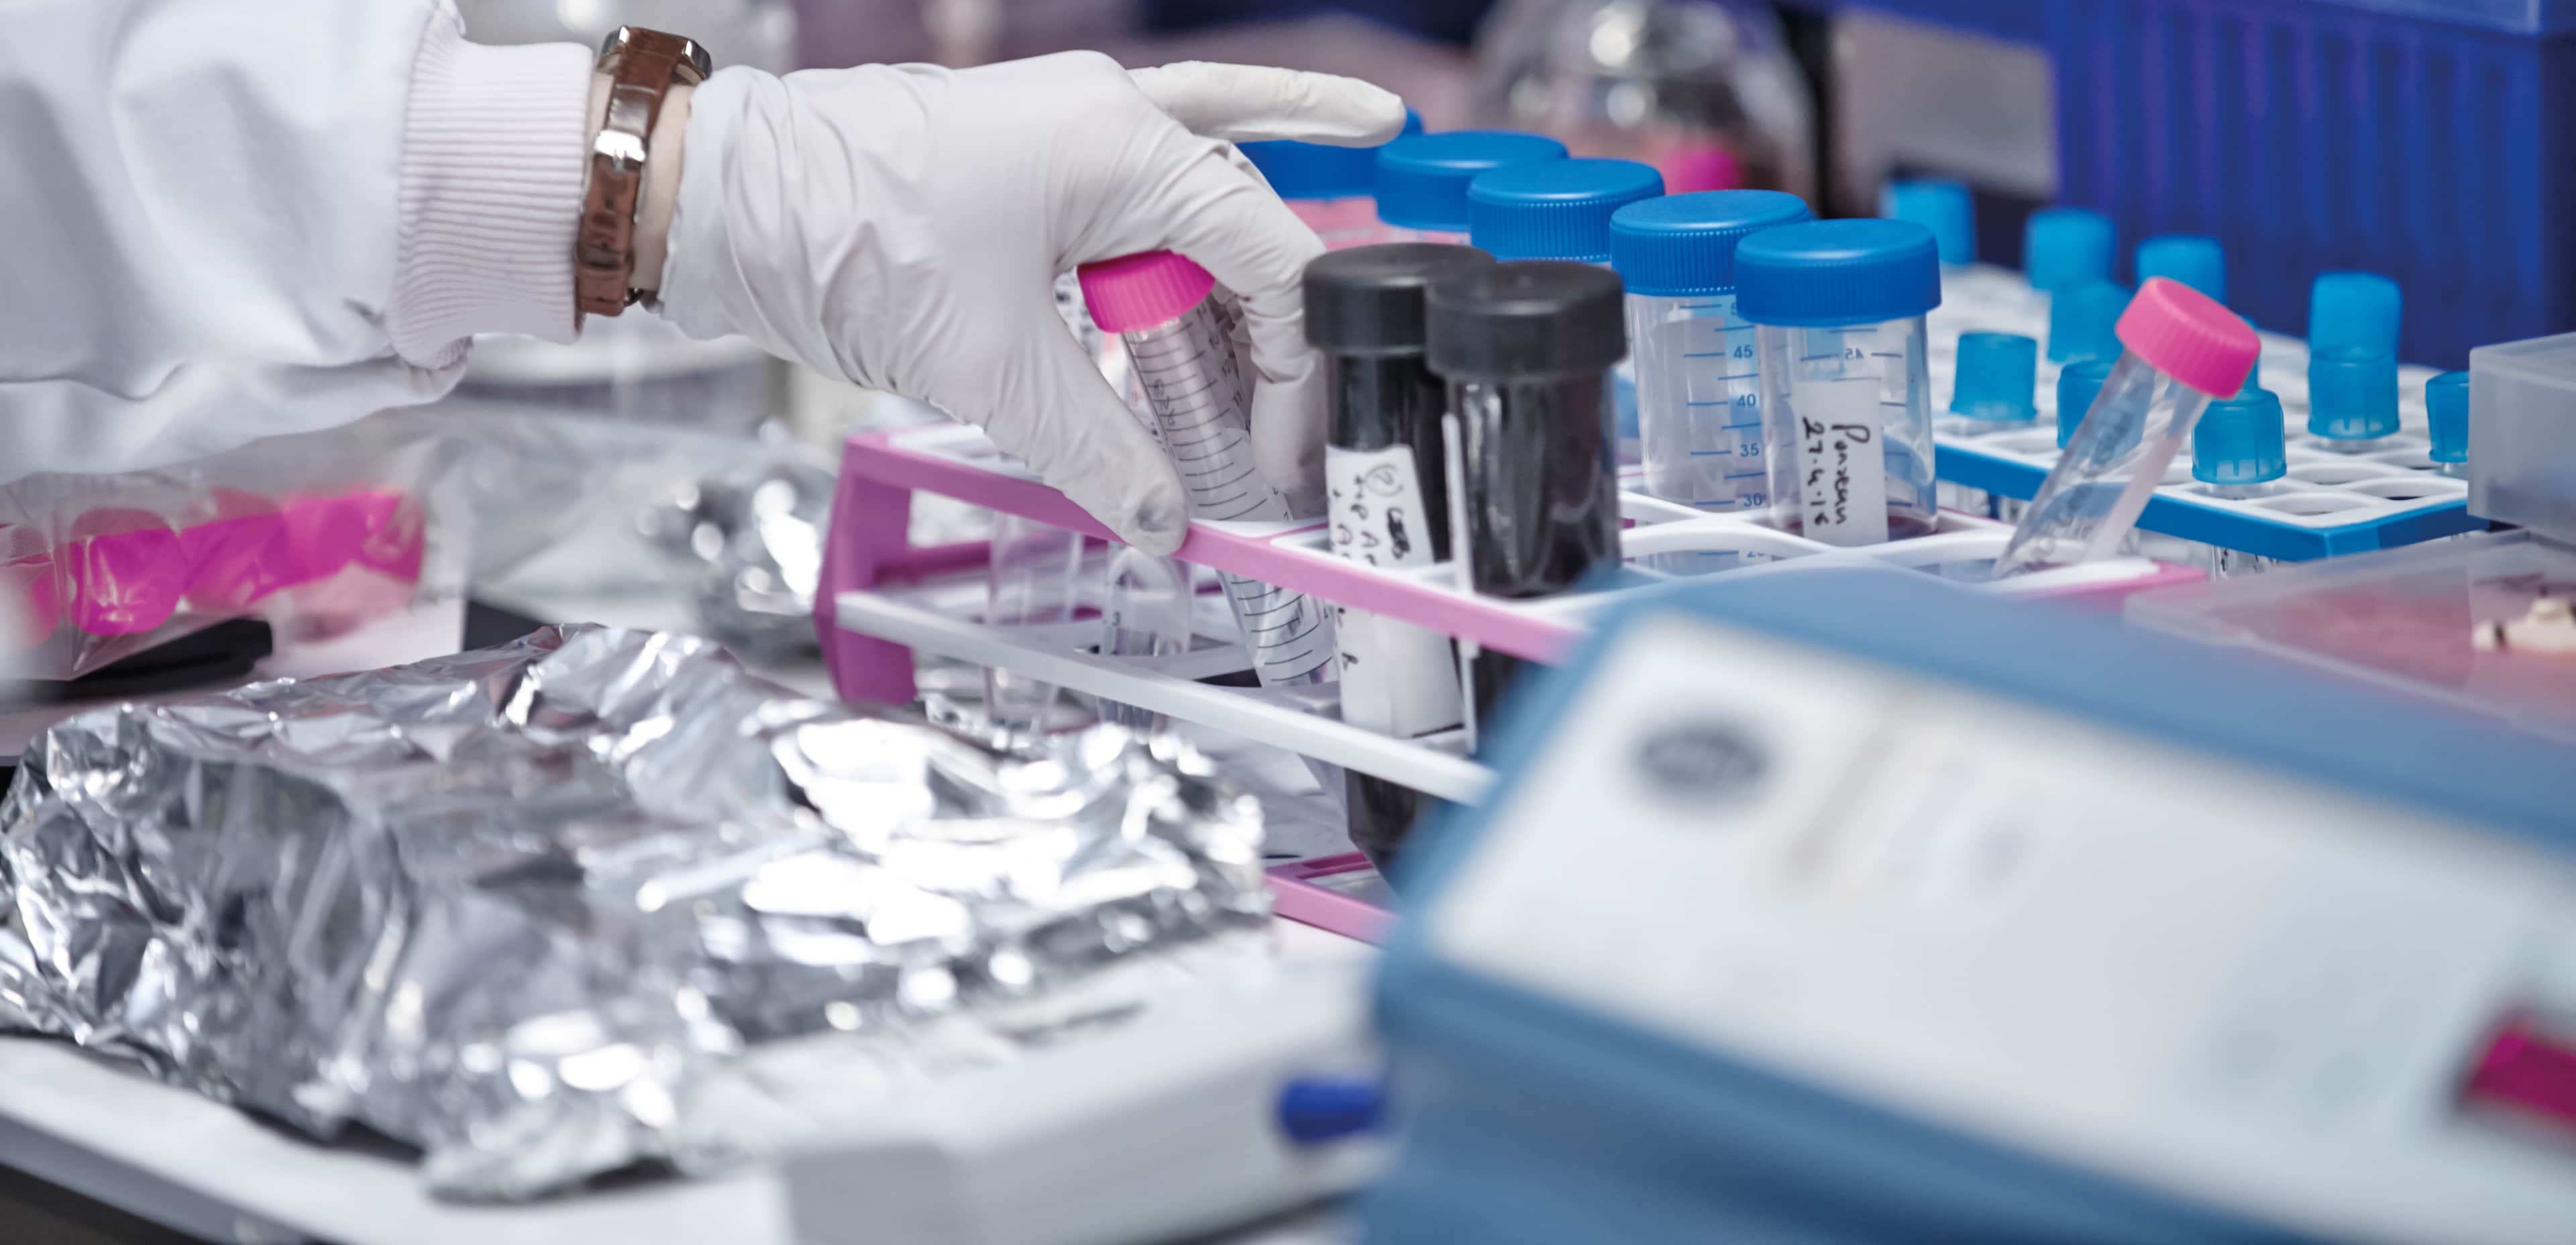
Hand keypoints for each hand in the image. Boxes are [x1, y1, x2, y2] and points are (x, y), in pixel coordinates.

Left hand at [655, 53, 1403, 553]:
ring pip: (1212, 197)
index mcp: (1125, 148)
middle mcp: (1114, 115)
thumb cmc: (842, 239)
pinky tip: (1273, 206)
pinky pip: (1158, 172)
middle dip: (1276, 338)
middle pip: (1248, 233)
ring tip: (1274, 380)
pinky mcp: (1038, 148)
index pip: (1272, 261)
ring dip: (1246, 288)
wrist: (722, 196)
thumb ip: (1096, 449)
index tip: (1281, 450)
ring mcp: (1077, 120)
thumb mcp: (989, 369)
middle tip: (1283, 436)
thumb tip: (1165, 519)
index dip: (1294, 369)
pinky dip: (1203, 220)